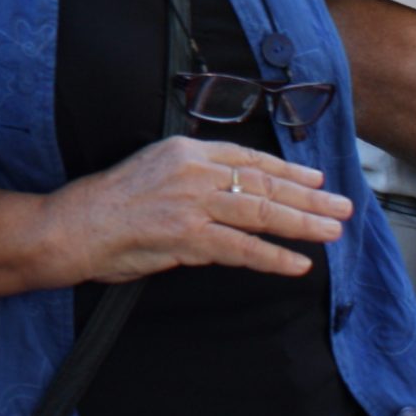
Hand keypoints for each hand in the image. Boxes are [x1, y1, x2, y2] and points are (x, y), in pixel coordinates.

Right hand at [38, 136, 351, 286]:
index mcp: (186, 149)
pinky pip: (241, 249)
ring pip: (261, 212)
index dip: (288, 171)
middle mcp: (194, 170)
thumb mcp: (153, 169)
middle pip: (264, 184)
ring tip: (331, 232)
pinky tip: (298, 265)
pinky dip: (273, 258)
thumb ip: (193, 176)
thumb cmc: (109, 204)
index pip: (250, 158)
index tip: (316, 179)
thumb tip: (231, 192)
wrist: (74, 225)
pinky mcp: (187, 236)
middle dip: (308, 197)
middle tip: (342, 207)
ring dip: (302, 224)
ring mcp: (192, 202)